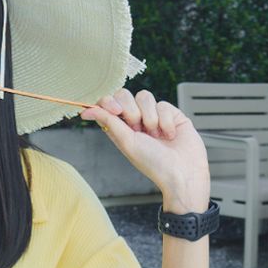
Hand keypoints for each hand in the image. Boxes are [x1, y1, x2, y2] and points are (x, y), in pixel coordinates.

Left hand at [80, 89, 210, 212]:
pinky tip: (170, 135)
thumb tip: (85, 112)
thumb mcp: (126, 142)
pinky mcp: (172, 114)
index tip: (116, 111)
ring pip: (144, 96)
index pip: (108, 103)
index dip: (109, 102)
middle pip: (124, 94)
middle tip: (138, 129)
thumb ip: (108, 121)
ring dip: (150, 117)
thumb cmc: (153, 163)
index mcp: (121, 128)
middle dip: (131, 110)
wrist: (182, 173)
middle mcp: (136, 120)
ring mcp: (154, 115)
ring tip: (156, 136)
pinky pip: (163, 104)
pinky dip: (165, 121)